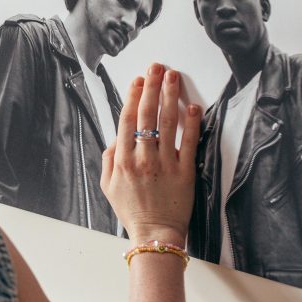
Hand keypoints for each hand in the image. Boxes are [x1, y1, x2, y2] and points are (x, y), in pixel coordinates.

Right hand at [100, 64, 200, 245]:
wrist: (154, 234)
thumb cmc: (131, 211)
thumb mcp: (107, 186)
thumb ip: (109, 158)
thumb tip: (116, 137)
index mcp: (122, 160)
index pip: (127, 119)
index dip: (132, 96)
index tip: (138, 79)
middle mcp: (142, 158)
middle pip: (146, 115)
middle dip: (152, 87)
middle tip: (157, 67)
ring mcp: (164, 164)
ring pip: (167, 124)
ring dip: (170, 97)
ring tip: (174, 77)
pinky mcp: (185, 172)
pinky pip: (189, 143)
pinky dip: (192, 124)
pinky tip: (194, 107)